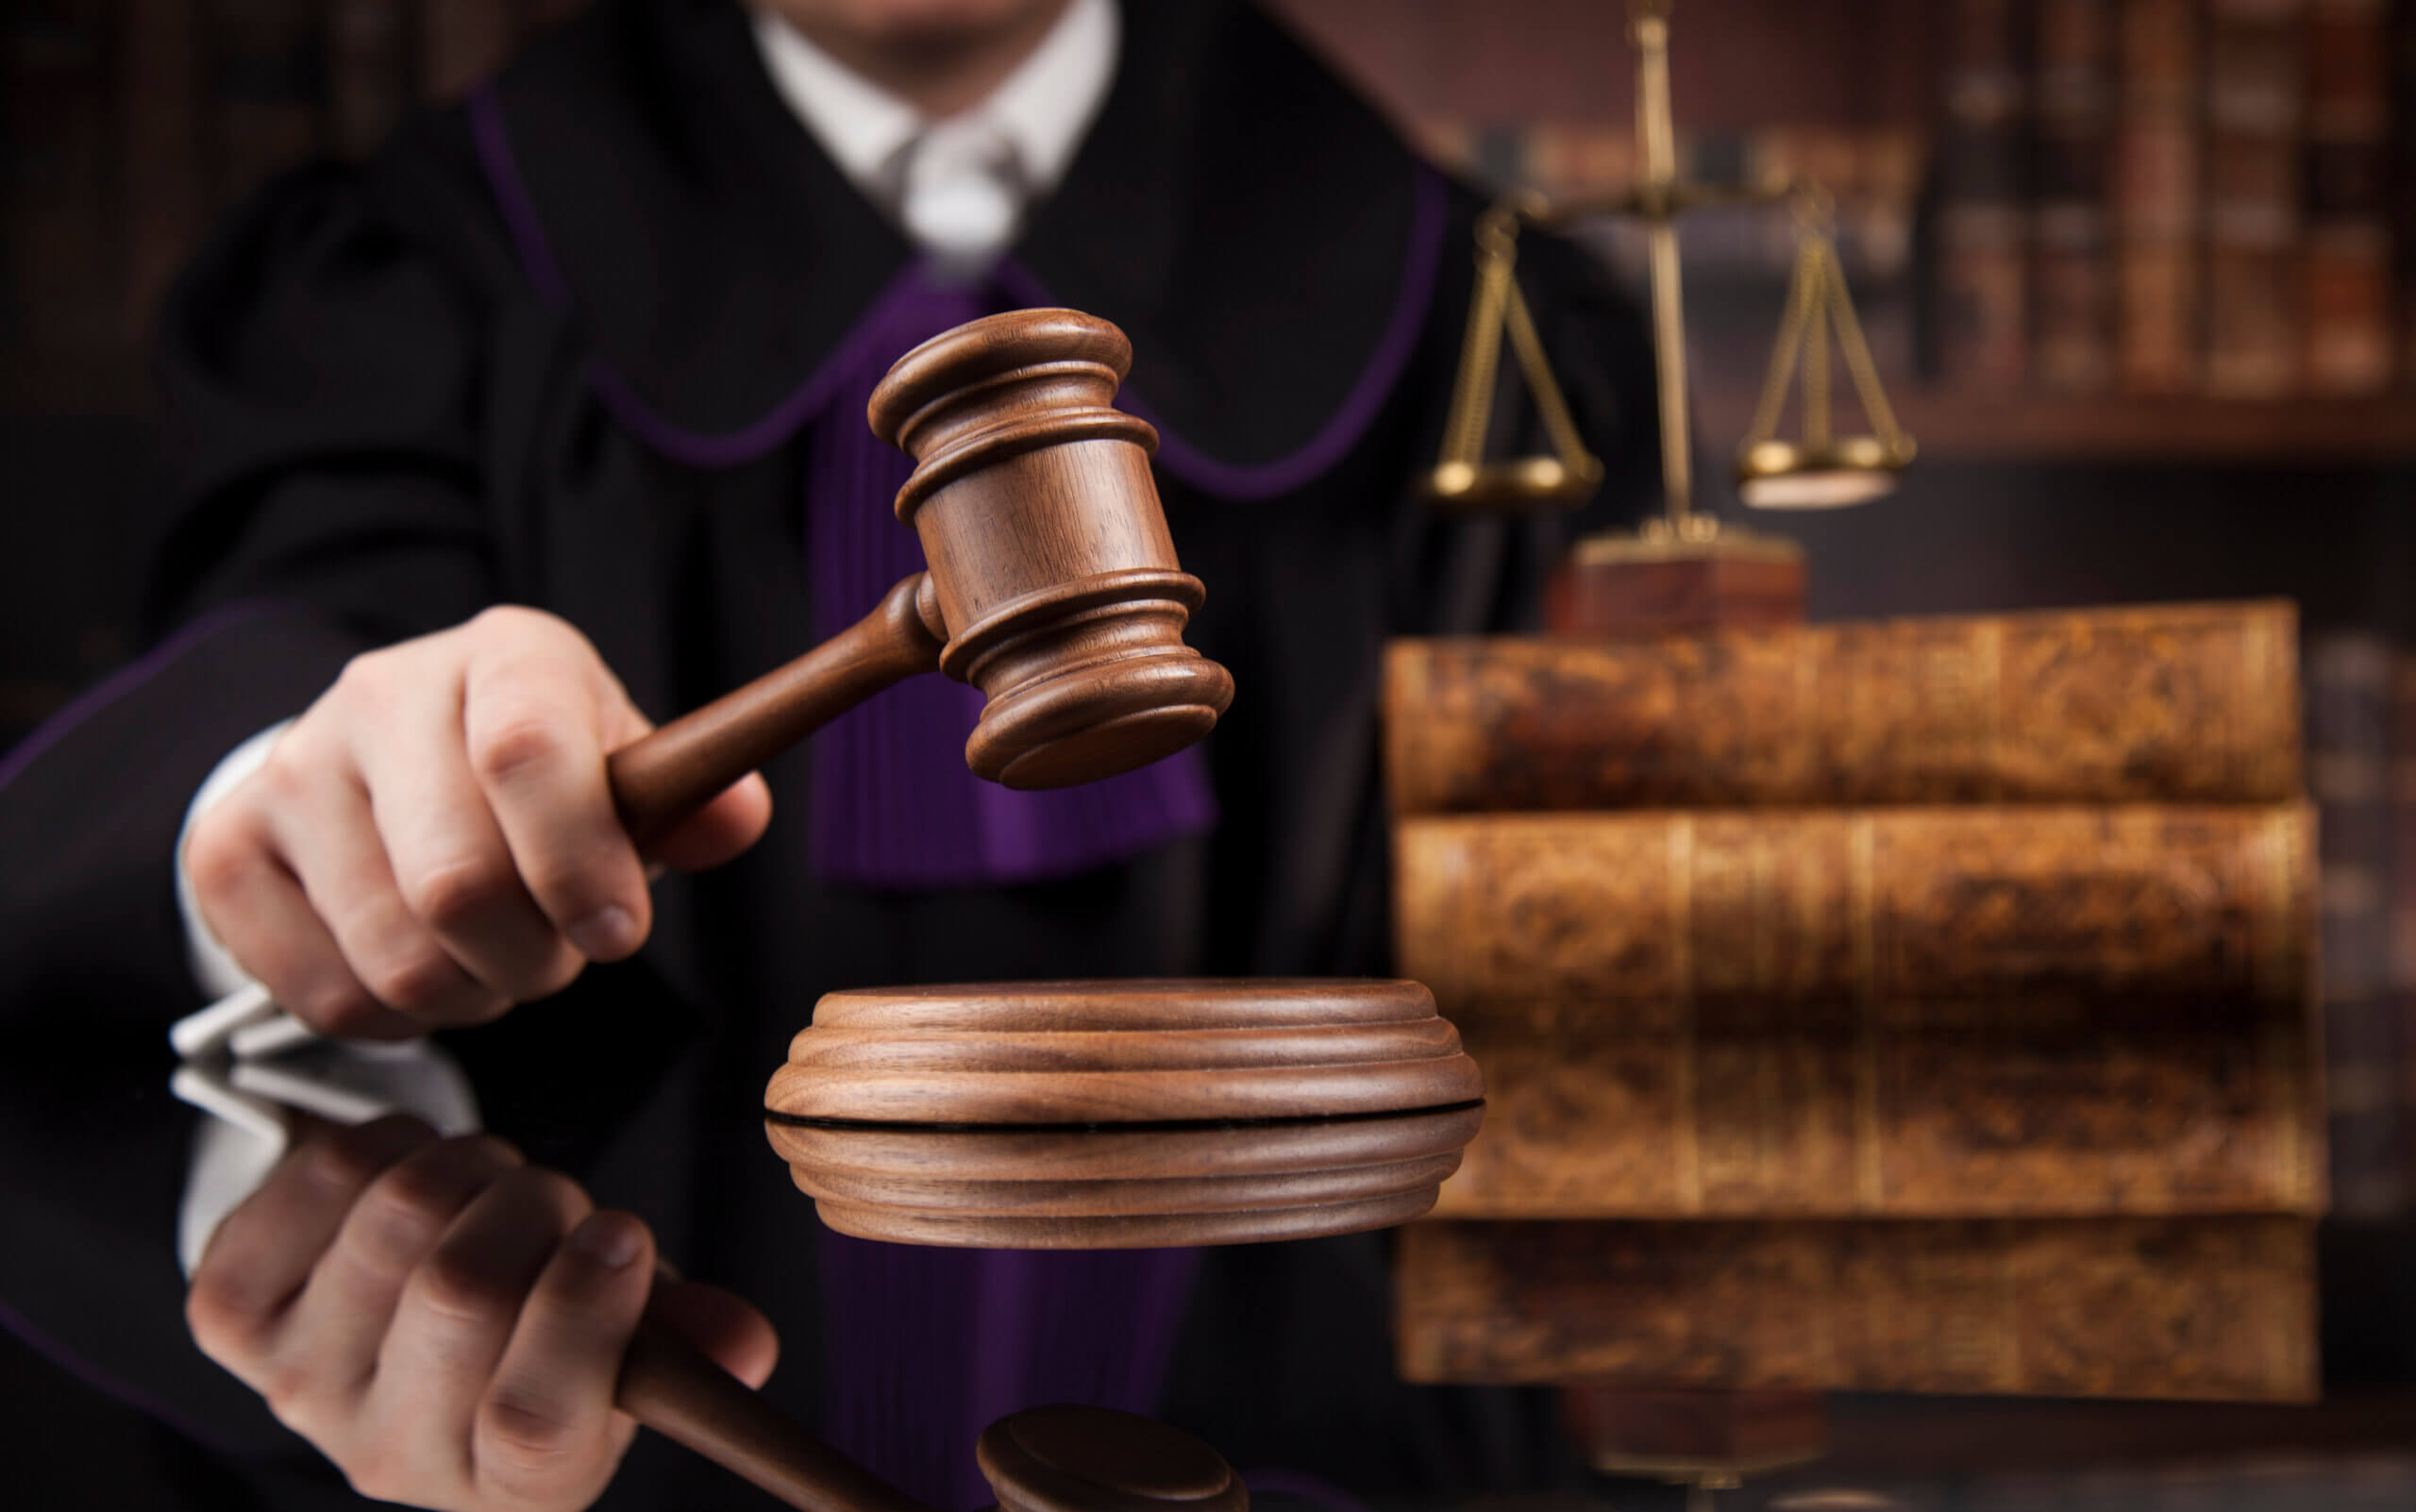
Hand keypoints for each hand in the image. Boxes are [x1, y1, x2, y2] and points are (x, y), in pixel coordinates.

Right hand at [184, 606, 771, 1038]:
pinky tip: (418, 969)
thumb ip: (686, 802)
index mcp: (507, 657)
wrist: (386, 764)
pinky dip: (395, 1018)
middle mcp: (383, 693)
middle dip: (534, 957)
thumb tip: (737, 818)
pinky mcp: (228, 850)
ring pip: (396, 955)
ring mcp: (293, 769)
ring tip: (490, 958)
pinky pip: (328, 994)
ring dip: (471, 993)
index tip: (618, 932)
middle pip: (457, 880)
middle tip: (556, 955)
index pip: (527, 750)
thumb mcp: (621, 768)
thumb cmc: (533, 777)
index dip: (579, 862)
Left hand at [187, 1115, 778, 1511]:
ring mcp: (295, 1385)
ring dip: (473, 1164)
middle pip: (461, 1294)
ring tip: (488, 1186)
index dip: (583, 1312)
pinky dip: (393, 1140)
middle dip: (538, 1205)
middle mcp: (388, 1456)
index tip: (621, 1235)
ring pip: (402, 1215)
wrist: (383, 1318)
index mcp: (506, 1484)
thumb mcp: (617, 1336)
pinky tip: (408, 1176)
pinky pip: (330, 1174)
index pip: (534, 1423)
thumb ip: (681, 1337)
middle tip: (557, 1203)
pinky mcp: (225, 1311)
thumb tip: (745, 1344)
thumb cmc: (525, 1322)